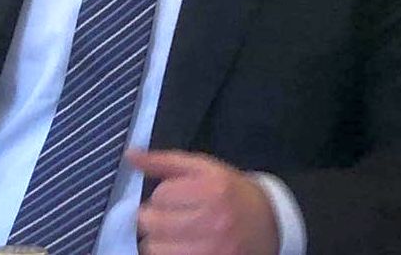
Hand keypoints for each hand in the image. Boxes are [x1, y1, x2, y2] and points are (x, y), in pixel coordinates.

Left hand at [128, 148, 278, 254]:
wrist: (269, 222)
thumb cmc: (231, 190)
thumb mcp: (204, 167)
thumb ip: (165, 161)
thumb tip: (130, 155)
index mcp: (211, 188)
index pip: (160, 195)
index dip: (162, 195)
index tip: (174, 197)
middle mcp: (213, 221)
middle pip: (153, 223)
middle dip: (154, 218)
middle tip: (168, 216)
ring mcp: (213, 250)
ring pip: (155, 249)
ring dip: (158, 241)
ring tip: (173, 234)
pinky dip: (168, 254)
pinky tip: (180, 247)